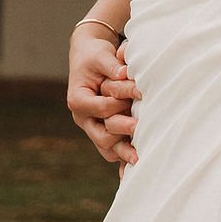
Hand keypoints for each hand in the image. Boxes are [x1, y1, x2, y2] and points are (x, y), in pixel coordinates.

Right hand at [67, 21, 138, 166]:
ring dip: (125, 152)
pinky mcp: (104, 132)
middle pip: (102, 135)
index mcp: (78, 100)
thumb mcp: (100, 55)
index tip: (138, 95)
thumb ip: (112, 65)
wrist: (91, 60)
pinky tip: (136, 166)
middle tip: (141, 129)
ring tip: (141, 157)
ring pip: (107, 148)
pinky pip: (113, 151)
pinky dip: (124, 157)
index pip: (100, 108)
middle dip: (123, 132)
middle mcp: (84, 118)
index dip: (118, 103)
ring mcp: (94, 128)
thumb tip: (125, 74)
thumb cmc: (95, 56)